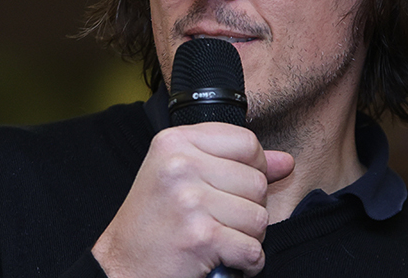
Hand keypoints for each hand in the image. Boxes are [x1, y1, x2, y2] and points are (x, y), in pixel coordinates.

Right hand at [92, 123, 293, 277]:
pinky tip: (220, 260)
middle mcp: (180, 165)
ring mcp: (190, 200)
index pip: (246, 142)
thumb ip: (236, 163)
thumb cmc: (153, 222)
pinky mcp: (201, 236)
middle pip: (257, 182)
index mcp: (174, 142)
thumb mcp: (183, 177)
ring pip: (259, 218)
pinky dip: (245, 263)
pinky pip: (253, 250)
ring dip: (246, 238)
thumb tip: (286, 161)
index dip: (252, 169)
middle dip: (247, 209)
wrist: (120, 267)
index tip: (229, 188)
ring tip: (216, 239)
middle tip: (215, 220)